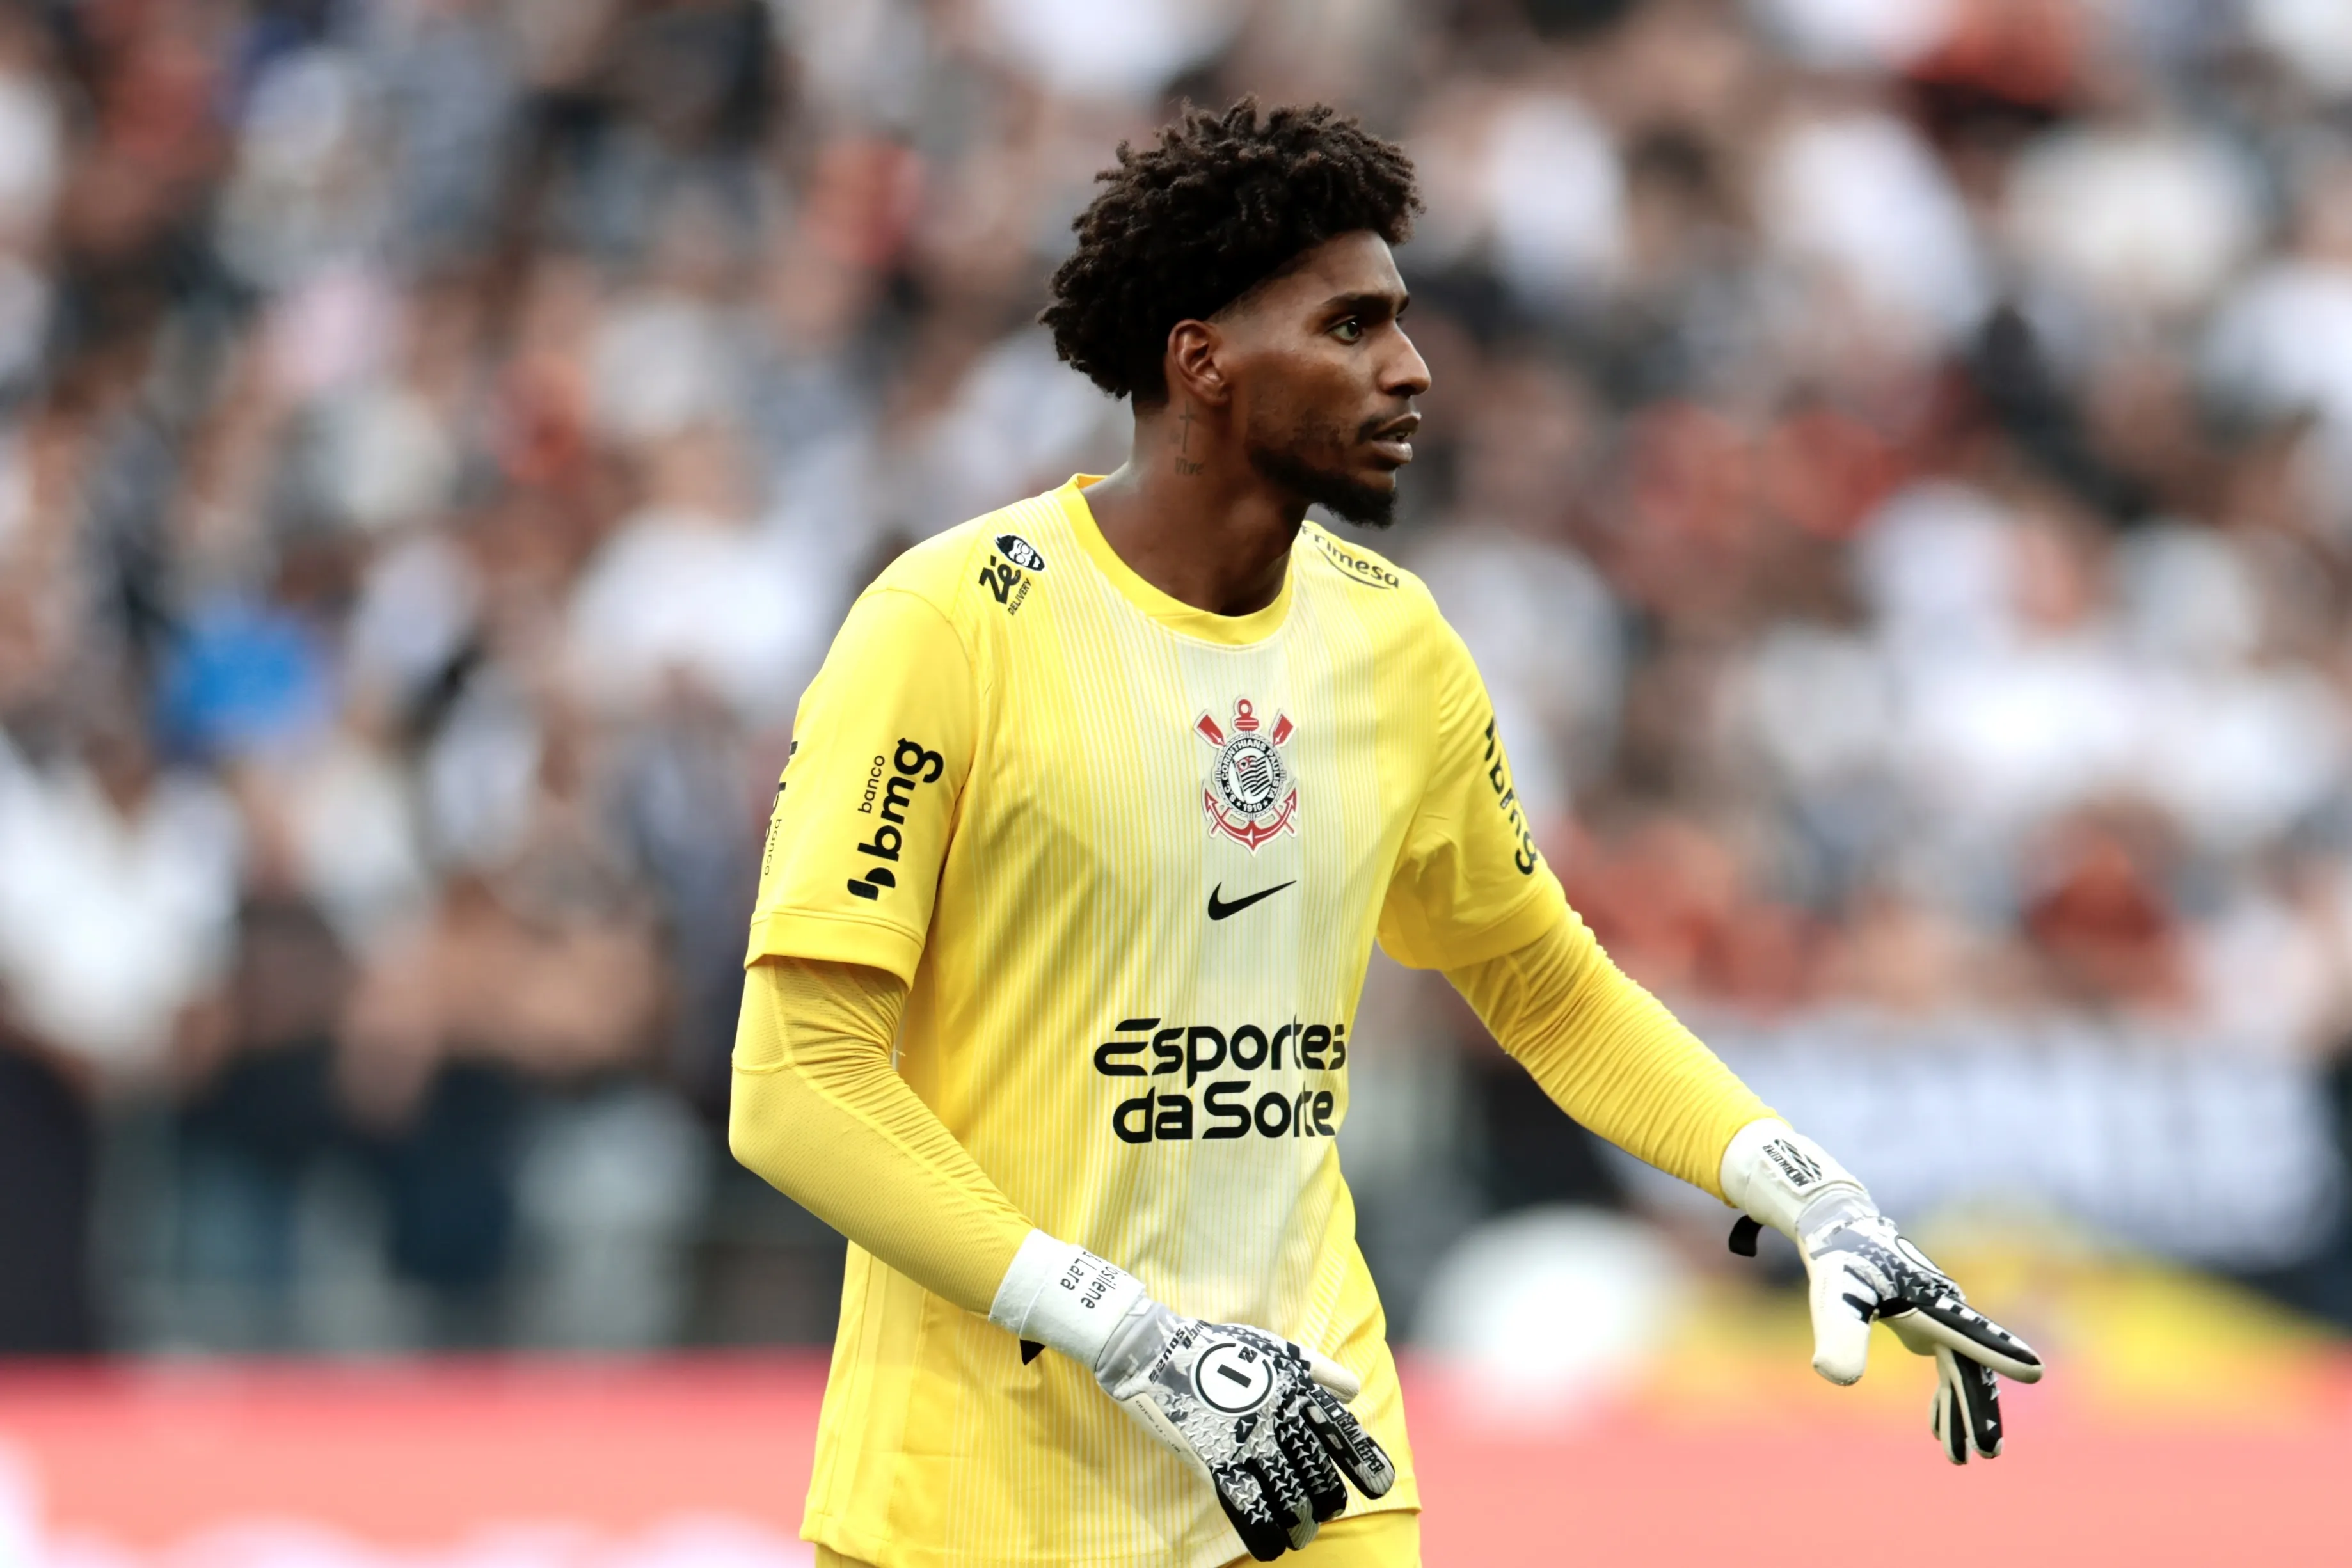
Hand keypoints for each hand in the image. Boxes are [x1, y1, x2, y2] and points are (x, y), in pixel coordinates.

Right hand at [1094, 1300, 1395, 1559]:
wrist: (1156, 1352)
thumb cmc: (1219, 1348)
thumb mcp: (1276, 1350)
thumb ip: (1319, 1370)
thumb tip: (1354, 1391)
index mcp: (1296, 1391)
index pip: (1342, 1433)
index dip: (1365, 1463)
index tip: (1379, 1487)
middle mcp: (1279, 1419)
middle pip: (1319, 1475)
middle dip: (1327, 1502)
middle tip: (1323, 1513)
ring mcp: (1247, 1442)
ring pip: (1289, 1498)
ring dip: (1301, 1525)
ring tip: (1300, 1535)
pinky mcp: (1214, 1461)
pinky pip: (1248, 1508)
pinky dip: (1264, 1534)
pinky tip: (1272, 1546)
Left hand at [1777, 1193, 2043, 1461]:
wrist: (1839, 1230)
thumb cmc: (1840, 1260)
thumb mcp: (1836, 1295)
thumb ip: (1839, 1333)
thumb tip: (1834, 1378)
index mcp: (1932, 1302)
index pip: (1969, 1334)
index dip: (1999, 1353)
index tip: (2034, 1371)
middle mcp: (1946, 1310)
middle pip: (1971, 1365)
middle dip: (1980, 1410)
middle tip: (1988, 1453)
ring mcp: (1941, 1319)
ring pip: (1962, 1372)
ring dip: (1963, 1412)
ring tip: (1961, 1459)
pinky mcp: (1929, 1325)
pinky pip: (1949, 1367)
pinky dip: (1947, 1398)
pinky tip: (1938, 1428)